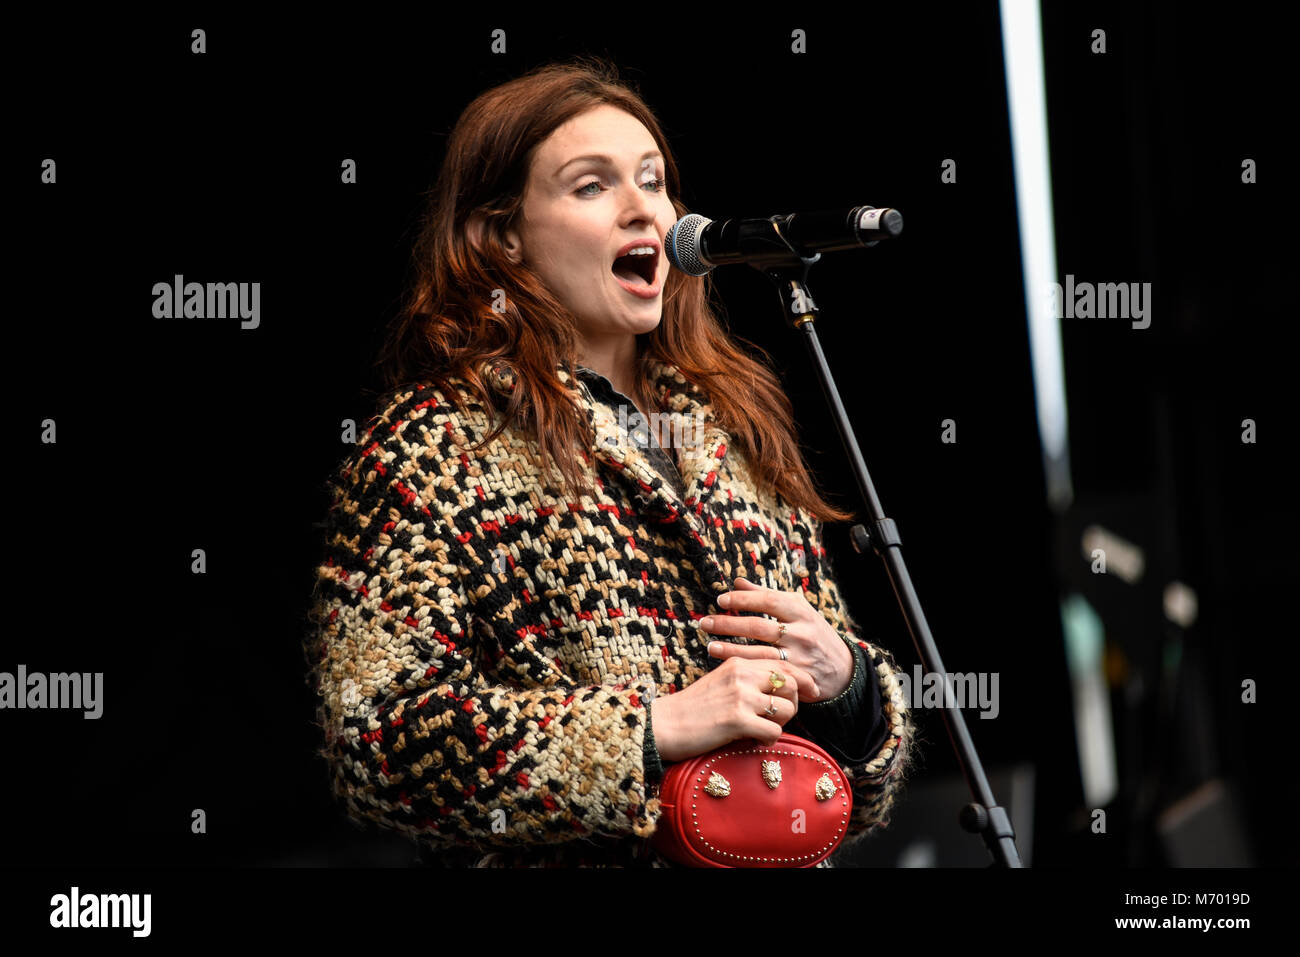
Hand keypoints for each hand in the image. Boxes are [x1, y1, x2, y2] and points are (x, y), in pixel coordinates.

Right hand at [650, 654, 819, 762]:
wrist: (664, 725)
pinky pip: (774, 730)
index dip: (803, 678)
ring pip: (787, 708)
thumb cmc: (692, 709)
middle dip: (792, 704)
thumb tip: (779, 687)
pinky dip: (769, 739)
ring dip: (781, 723)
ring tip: (762, 729)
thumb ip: (747, 680)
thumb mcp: (720, 683)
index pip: (783, 664)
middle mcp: (742, 675)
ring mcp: (740, 696)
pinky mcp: (737, 719)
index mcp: (738, 663)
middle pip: (791, 685)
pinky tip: (754, 740)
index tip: (812, 691)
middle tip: (777, 717)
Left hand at [701, 577, 855, 701]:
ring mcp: (799, 656)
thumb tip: (738, 581)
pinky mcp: (797, 677)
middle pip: (759, 626)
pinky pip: (766, 672)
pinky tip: (729, 665)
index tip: (720, 600)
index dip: (742, 599)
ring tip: (710, 645)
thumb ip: (767, 596)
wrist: (843, 669)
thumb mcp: (797, 610)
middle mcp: (801, 631)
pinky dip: (746, 667)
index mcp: (800, 610)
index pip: (767, 600)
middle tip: (705, 622)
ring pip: (759, 652)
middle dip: (729, 623)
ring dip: (731, 648)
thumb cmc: (813, 633)